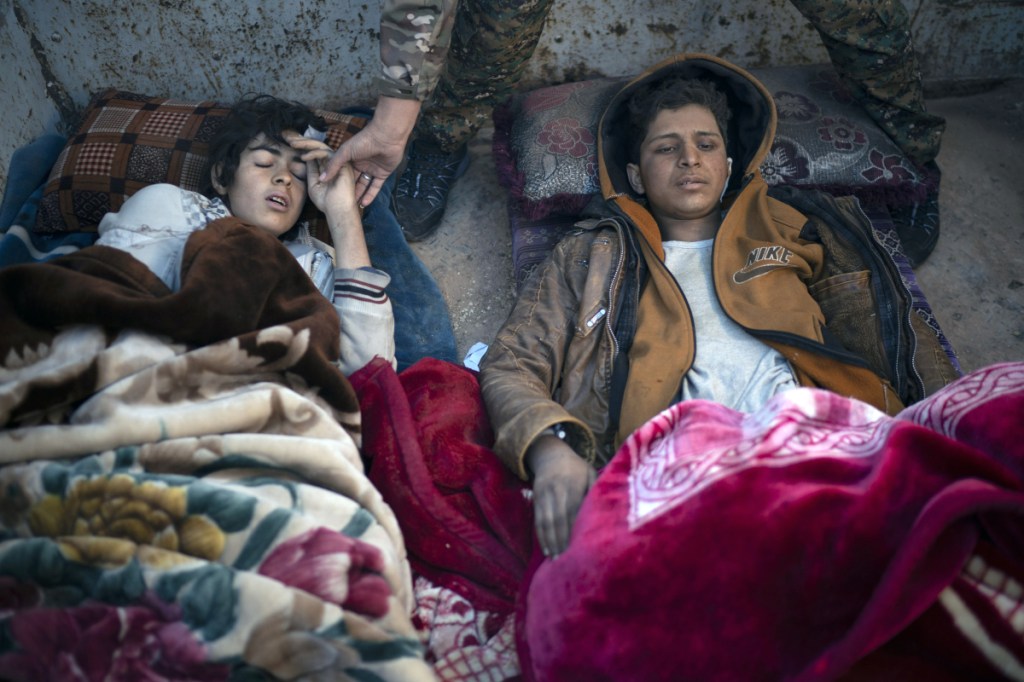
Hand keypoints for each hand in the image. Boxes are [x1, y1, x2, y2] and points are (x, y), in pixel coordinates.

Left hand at [286, 134, 358, 218]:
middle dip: (303, 141)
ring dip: (306, 144)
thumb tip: (305, 157)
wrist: (338, 212)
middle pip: (318, 146)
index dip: (303, 146)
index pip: (315, 152)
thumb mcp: (313, 184)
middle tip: (289, 138)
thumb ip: (311, 171)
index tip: (289, 143)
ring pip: (321, 146)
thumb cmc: (327, 202)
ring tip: (293, 144)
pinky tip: (304, 157)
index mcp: (328, 167)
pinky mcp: (343, 164)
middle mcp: (334, 163)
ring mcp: (339, 163)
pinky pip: (327, 153)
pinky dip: (314, 153)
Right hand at [320, 96, 420, 207]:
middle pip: (353, 181)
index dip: (337, 183)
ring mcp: (372, 169)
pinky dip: (370, 195)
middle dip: (348, 192)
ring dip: (359, 195)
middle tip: (341, 204)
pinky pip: (375, 187)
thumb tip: (321, 179)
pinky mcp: (382, 174)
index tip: (331, 194)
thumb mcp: (345, 153)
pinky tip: (364, 204)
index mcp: (351, 158)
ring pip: (364, 185)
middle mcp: (361, 164)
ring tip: (352, 207)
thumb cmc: (364, 141)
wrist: (386, 137)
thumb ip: (333, 166)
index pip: (342, 173)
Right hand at [527, 436, 596, 558]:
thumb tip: (607, 509)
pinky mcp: (536, 499)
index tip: (580, 546)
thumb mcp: (590, 472)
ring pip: (546, 520)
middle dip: (562, 539)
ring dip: (551, 541)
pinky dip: (542, 536)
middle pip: (558, 517)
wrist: (550, 454)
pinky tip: (547, 550)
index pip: (573, 508)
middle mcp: (556, 488)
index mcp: (573, 482)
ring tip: (557, 559)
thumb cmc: (577, 468)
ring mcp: (544, 494)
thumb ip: (596, 489)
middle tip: (568, 559)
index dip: (575, 528)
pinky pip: (537, 520)